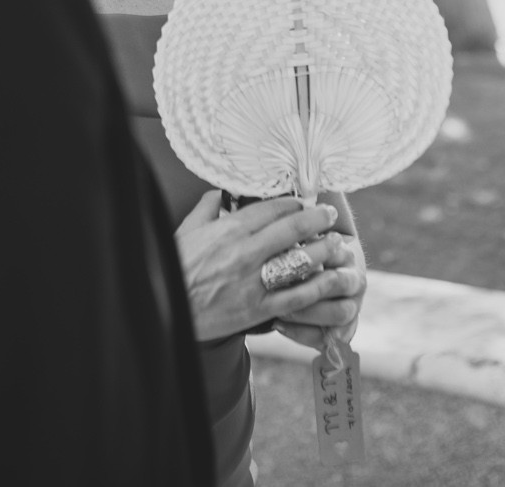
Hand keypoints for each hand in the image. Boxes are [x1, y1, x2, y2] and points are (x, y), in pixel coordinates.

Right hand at [173, 192, 363, 343]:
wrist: (167, 308)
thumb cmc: (175, 268)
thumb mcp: (186, 231)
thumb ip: (206, 209)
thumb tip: (219, 194)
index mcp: (229, 229)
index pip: (272, 208)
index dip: (294, 203)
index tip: (305, 202)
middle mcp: (245, 252)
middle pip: (292, 229)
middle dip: (317, 219)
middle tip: (329, 214)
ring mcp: (254, 282)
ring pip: (300, 262)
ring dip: (324, 251)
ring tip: (337, 244)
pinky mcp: (258, 309)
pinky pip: (295, 297)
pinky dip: (316, 288)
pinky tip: (330, 281)